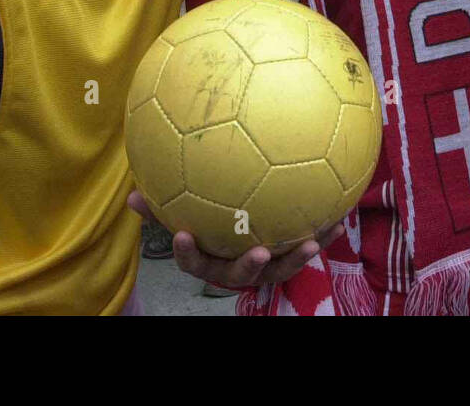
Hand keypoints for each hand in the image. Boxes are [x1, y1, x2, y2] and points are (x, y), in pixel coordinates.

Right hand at [127, 190, 342, 287]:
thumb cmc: (210, 223)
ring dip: (297, 257)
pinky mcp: (289, 257)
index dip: (188, 252)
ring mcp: (266, 266)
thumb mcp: (187, 214)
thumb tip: (130, 195)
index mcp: (210, 257)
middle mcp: (237, 267)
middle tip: (259, 253)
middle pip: (240, 274)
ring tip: (310, 242)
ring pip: (280, 268)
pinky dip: (324, 235)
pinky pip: (306, 248)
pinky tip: (339, 219)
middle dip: (250, 267)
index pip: (193, 261)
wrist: (248, 238)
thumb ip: (162, 208)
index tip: (183, 236)